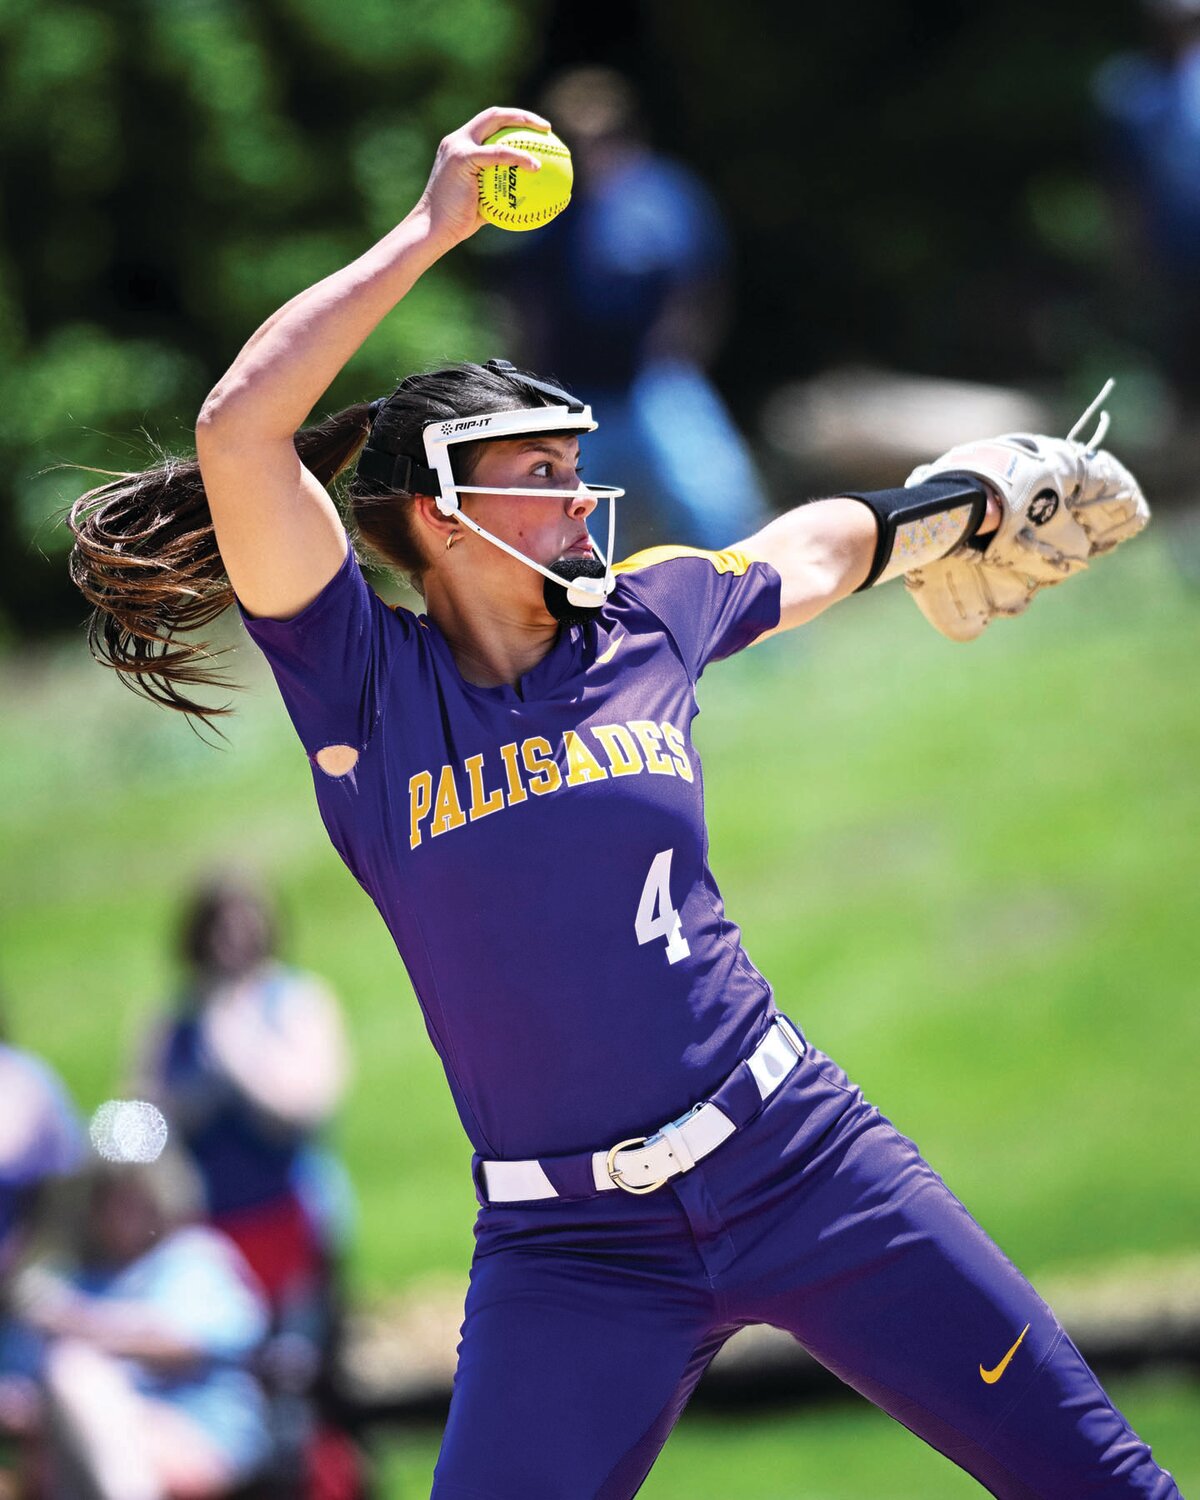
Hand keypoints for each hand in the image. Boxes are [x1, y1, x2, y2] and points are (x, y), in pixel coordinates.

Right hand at [413, 106, 551, 248]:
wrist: (434, 229)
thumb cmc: (458, 223)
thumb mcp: (484, 204)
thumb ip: (502, 193)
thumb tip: (531, 198)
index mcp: (460, 146)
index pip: (488, 124)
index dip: (513, 122)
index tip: (535, 132)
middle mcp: (457, 140)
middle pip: (493, 115)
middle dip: (522, 116)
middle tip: (546, 129)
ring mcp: (458, 146)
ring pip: (495, 123)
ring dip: (523, 123)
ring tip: (547, 136)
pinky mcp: (462, 158)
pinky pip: (498, 154)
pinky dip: (519, 157)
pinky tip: (536, 166)